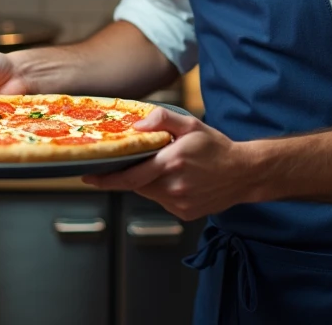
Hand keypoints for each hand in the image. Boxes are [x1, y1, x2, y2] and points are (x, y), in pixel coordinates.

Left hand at [83, 107, 259, 220]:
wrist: (243, 173)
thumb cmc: (216, 146)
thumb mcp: (190, 124)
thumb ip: (162, 119)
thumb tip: (137, 126)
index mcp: (171, 163)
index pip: (129, 176)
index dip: (106, 178)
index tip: (88, 176)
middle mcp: (173, 187)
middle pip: (137, 184)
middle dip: (128, 174)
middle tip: (122, 164)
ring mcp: (179, 203)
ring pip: (149, 192)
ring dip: (148, 181)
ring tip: (164, 167)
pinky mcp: (184, 213)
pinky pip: (163, 201)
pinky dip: (162, 190)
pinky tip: (178, 180)